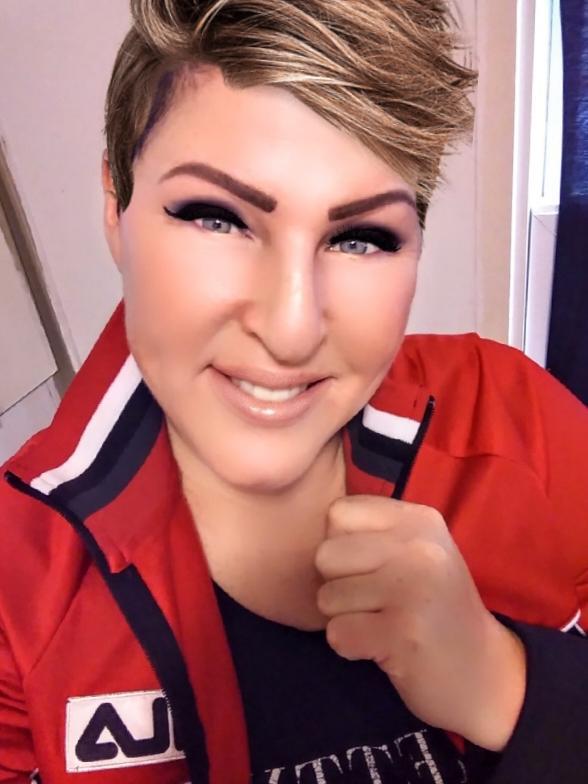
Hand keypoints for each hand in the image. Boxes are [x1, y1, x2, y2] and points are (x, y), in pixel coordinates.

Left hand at [314, 495, 526, 750]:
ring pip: (327, 597)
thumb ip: (373, 532)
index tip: (371, 568)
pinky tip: (383, 647)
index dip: (341, 545)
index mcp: (419, 519)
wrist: (483, 672)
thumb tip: (315, 530)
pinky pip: (338, 634)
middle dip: (338, 584)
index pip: (338, 514)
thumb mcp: (416, 550)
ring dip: (345, 618)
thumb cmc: (434, 605)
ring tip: (382, 624)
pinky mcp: (402, 634)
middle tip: (375, 602)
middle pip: (326, 554)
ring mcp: (413, 589)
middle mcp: (419, 547)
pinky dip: (351, 647)